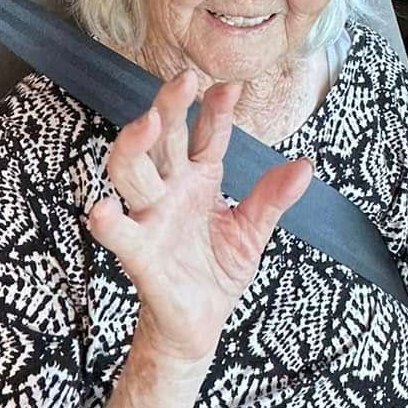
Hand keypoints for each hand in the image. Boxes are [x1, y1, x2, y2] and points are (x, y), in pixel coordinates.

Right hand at [91, 71, 310, 366]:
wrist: (197, 328)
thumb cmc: (215, 274)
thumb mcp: (252, 232)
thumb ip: (272, 199)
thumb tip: (305, 166)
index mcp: (197, 180)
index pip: (205, 136)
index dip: (215, 110)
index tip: (230, 86)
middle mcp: (169, 192)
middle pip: (162, 140)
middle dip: (169, 108)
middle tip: (183, 80)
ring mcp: (151, 220)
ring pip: (132, 173)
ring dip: (135, 146)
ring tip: (146, 122)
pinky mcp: (141, 256)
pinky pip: (122, 237)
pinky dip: (110, 224)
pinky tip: (102, 212)